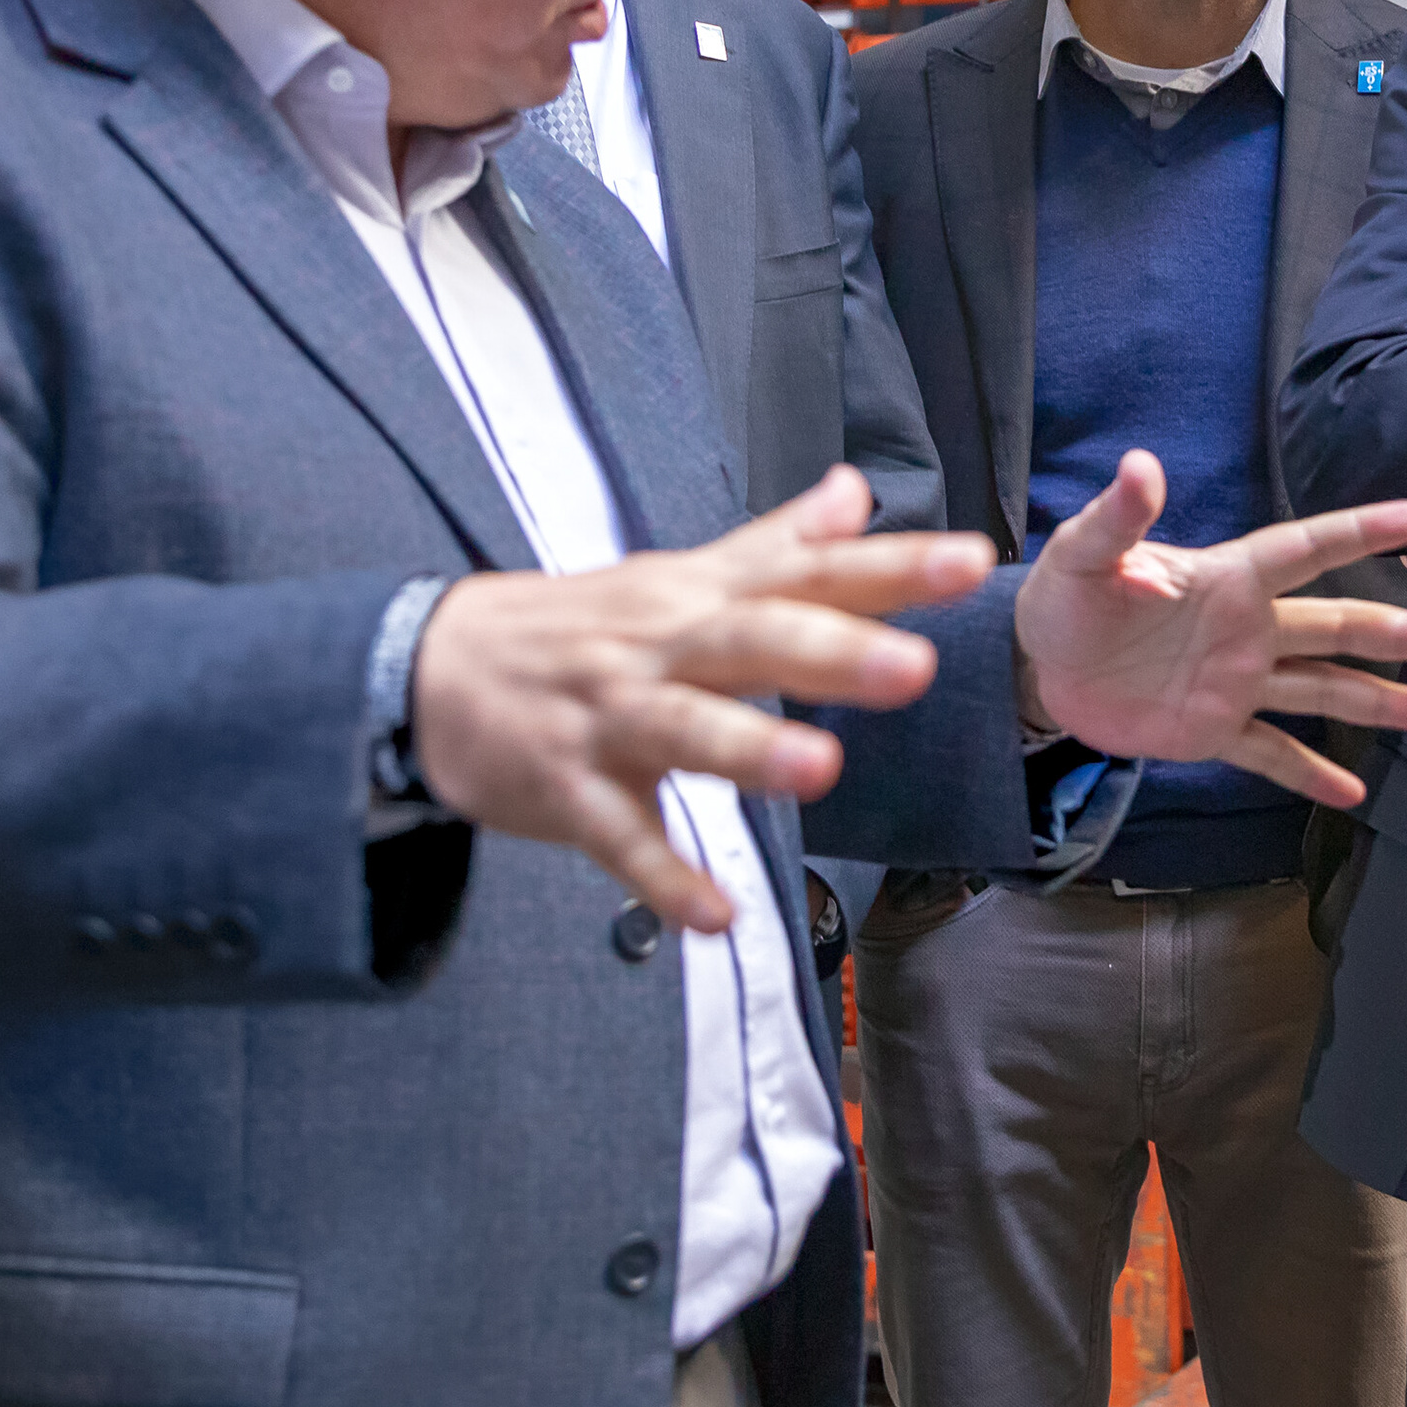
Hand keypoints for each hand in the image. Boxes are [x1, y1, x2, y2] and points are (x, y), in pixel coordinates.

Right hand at [410, 466, 993, 933]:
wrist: (433, 666)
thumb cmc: (581, 626)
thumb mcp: (677, 574)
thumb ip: (775, 542)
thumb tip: (853, 492)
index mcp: (702, 597)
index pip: (810, 572)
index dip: (891, 567)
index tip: (973, 562)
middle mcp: (664, 648)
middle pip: (754, 640)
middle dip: (833, 652)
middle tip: (914, 667)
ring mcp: (614, 720)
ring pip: (687, 731)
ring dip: (750, 751)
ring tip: (818, 770)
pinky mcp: (569, 790)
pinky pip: (621, 838)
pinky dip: (665, 877)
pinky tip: (715, 914)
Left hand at [1015, 450, 1406, 807]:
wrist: (1036, 666)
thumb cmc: (1064, 598)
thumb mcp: (1083, 554)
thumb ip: (1118, 518)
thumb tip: (1140, 465)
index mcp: (1226, 579)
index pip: (1304, 550)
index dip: (1359, 531)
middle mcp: (1248, 629)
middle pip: (1337, 626)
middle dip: (1400, 633)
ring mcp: (1237, 682)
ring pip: (1324, 690)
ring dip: (1382, 700)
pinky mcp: (1213, 730)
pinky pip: (1271, 753)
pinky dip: (1311, 774)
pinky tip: (1354, 794)